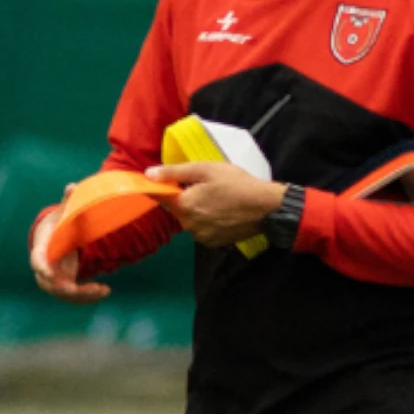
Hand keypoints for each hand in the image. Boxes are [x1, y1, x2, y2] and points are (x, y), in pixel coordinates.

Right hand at [29, 184, 110, 304]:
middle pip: (50, 284)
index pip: (38, 260)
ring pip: (63, 293)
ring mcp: (53, 278)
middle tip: (88, 288)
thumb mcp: (64, 212)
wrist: (54, 237)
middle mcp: (45, 267)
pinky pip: (72, 296)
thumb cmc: (59, 222)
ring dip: (82, 296)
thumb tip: (72, 187)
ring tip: (103, 290)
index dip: (43, 267)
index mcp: (42, 248)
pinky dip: (87, 297)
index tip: (51, 274)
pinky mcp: (63, 285)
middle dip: (67, 289)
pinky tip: (104, 291)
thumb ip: (68, 201)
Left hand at [145, 163, 285, 247]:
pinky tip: (222, 211)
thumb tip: (148, 174)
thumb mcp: (205, 169)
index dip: (163, 186)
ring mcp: (200, 237)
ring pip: (190, 219)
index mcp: (183, 205)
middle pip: (177, 208)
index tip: (170, 179)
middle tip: (205, 185)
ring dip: (197, 209)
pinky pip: (202, 229)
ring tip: (217, 198)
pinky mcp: (213, 243)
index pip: (160, 197)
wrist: (265, 207)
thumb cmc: (236, 183)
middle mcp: (188, 225)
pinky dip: (207, 220)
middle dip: (185, 197)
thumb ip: (175, 172)